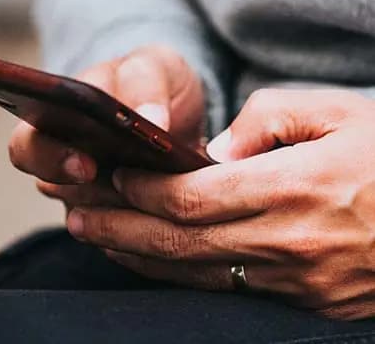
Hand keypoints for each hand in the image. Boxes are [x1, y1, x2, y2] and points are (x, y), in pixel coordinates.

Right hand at [8, 45, 203, 209]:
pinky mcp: (117, 218)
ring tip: (159, 190)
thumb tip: (152, 120)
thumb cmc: (153, 84)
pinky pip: (122, 234)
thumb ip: (146, 84)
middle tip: (125, 185)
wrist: (178, 112)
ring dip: (123, 206)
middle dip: (87, 190)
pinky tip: (170, 208)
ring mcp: (89, 193)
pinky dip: (146, 222)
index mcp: (57, 121)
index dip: (48, 158)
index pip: (27, 146)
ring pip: (91, 217)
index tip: (85, 164)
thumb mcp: (153, 68)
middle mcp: (65, 162)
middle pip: (52, 189)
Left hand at [66, 89, 374, 319]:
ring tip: (97, 236)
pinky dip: (177, 274)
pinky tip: (149, 260)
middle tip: (76, 215)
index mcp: (295, 188)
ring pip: (194, 272)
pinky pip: (223, 289)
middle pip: (179, 240)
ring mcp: (295, 282)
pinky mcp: (304, 303)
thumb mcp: (341, 113)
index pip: (193, 196)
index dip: (144, 189)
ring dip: (137, 254)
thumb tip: (216, 152)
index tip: (115, 176)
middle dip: (119, 227)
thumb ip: (270, 119)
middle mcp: (288, 242)